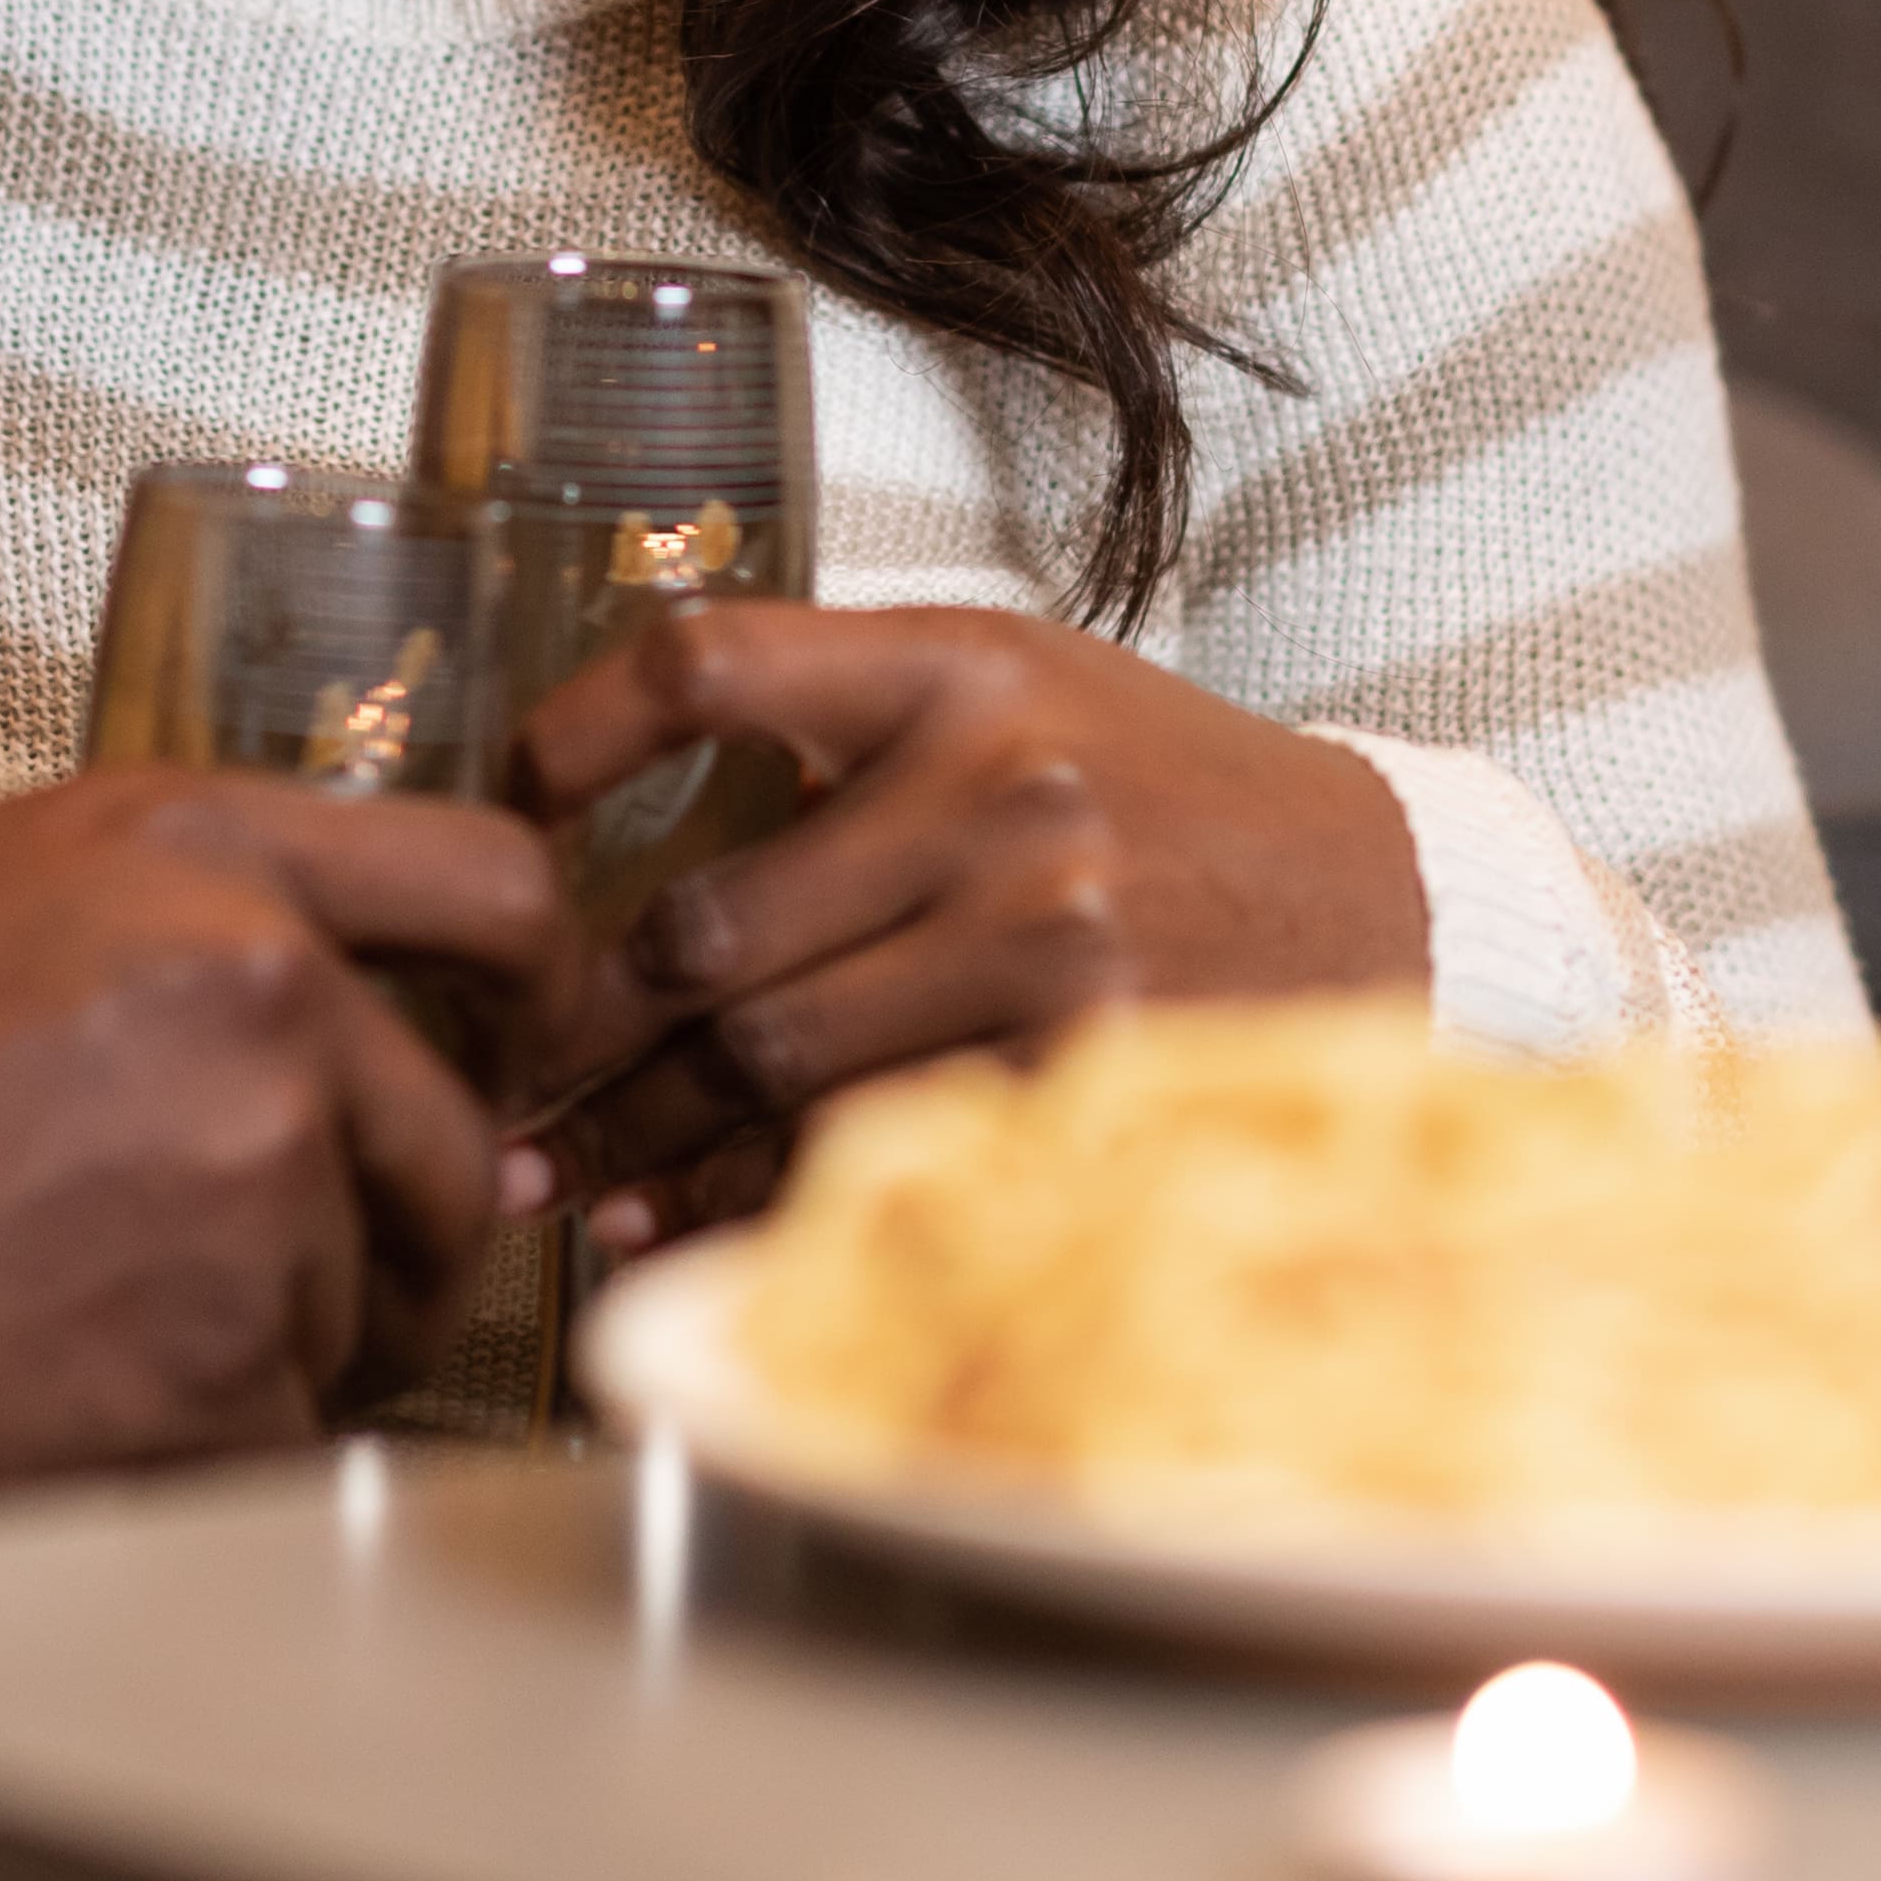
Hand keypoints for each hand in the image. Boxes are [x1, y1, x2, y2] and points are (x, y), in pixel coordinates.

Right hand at [0, 772, 571, 1490]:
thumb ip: (157, 915)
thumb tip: (303, 991)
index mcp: (192, 849)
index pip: (491, 884)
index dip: (530, 987)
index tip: (517, 1047)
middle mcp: (260, 990)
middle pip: (447, 1140)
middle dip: (384, 1223)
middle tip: (271, 1270)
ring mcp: (257, 1179)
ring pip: (365, 1298)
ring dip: (274, 1338)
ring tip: (95, 1331)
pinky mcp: (227, 1360)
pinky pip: (292, 1425)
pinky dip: (206, 1439)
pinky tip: (74, 1405)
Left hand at [510, 598, 1425, 1247]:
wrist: (1382, 894)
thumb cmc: (1161, 789)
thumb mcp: (1023, 684)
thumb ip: (848, 719)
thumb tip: (618, 813)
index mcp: (961, 664)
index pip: (706, 661)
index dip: (573, 731)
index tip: (511, 797)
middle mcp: (998, 789)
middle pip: (700, 922)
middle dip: (568, 1026)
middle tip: (498, 1072)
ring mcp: (1045, 937)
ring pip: (761, 1058)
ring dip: (631, 1136)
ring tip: (551, 1175)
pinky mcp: (1081, 1069)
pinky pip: (863, 1146)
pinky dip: (747, 1195)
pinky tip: (671, 1219)